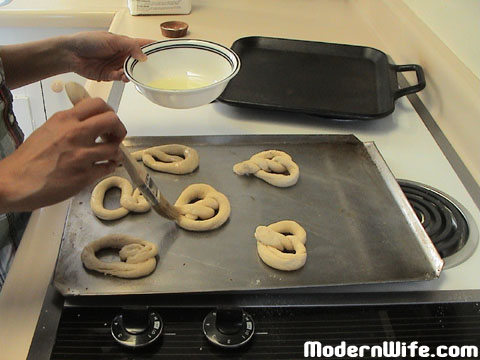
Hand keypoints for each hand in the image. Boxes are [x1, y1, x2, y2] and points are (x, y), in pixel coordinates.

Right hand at [0, 98, 125, 211]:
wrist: (16, 182)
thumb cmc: (30, 158)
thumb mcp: (49, 129)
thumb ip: (70, 123)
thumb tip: (90, 121)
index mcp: (65, 120)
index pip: (98, 104)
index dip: (109, 113)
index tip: (107, 122)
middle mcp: (76, 134)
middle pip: (112, 121)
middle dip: (119, 129)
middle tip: (114, 137)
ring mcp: (81, 155)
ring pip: (114, 148)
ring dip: (116, 153)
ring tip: (110, 156)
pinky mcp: (84, 175)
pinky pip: (108, 168)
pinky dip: (109, 167)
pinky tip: (104, 167)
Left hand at [66, 31, 153, 81]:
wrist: (71, 53)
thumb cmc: (88, 41)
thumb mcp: (112, 39)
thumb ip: (130, 46)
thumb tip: (144, 56)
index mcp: (124, 43)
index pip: (142, 45)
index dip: (152, 47)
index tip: (163, 51)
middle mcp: (122, 54)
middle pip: (139, 61)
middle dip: (146, 64)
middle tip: (154, 68)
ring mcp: (116, 65)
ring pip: (131, 71)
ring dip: (134, 73)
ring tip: (137, 74)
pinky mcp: (109, 75)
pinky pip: (121, 78)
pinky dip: (124, 78)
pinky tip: (124, 77)